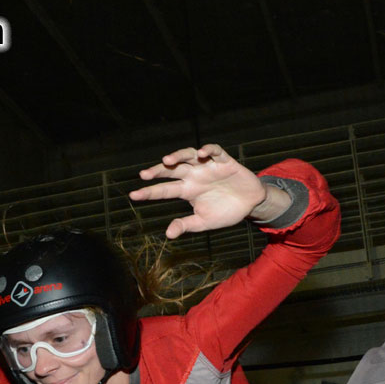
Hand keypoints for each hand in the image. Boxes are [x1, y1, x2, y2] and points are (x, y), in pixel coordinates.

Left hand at [129, 144, 287, 238]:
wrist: (250, 204)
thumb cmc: (225, 212)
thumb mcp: (204, 222)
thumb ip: (187, 225)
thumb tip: (169, 233)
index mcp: (187, 190)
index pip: (164, 189)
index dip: (149, 192)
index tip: (134, 195)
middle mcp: (194, 176)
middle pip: (172, 169)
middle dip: (158, 170)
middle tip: (144, 175)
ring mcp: (208, 167)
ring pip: (189, 155)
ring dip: (178, 156)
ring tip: (167, 160)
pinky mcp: (225, 161)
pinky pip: (215, 151)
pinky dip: (208, 150)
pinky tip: (202, 153)